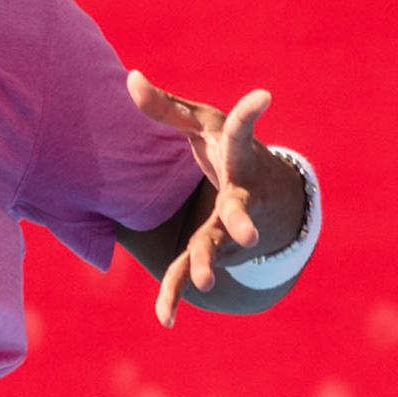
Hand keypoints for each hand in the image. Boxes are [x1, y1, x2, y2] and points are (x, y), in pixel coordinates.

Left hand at [127, 71, 306, 326]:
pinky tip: (165, 319)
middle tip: (248, 234)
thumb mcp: (201, 125)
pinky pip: (188, 271)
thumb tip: (128, 77)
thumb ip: (164, 107)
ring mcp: (226, 226)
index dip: (250, 113)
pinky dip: (174, 294)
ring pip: (215, 246)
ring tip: (206, 281)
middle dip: (242, 221)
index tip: (264, 96)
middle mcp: (238, 194)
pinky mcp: (210, 246)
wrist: (269, 199)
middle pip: (239, 209)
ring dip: (209, 263)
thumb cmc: (225, 151)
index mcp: (236, 156)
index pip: (241, 132)